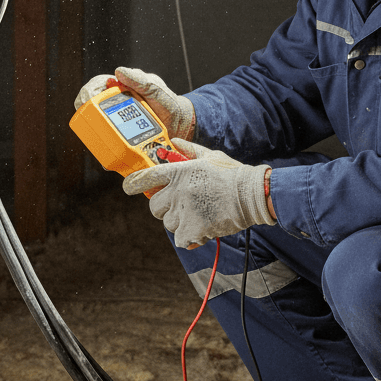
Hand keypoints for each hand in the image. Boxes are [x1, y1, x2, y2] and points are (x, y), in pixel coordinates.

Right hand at [74, 66, 195, 140]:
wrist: (180, 125)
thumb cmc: (168, 103)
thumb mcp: (156, 89)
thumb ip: (140, 80)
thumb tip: (119, 71)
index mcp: (121, 89)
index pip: (96, 86)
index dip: (88, 91)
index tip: (87, 98)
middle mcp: (115, 105)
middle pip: (91, 107)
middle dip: (86, 112)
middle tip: (91, 120)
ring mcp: (117, 122)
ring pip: (96, 127)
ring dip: (94, 133)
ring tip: (98, 140)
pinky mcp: (122, 139)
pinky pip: (108, 145)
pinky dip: (106, 151)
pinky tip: (108, 155)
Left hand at [123, 139, 273, 248]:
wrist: (251, 194)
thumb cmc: (232, 174)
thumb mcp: (210, 156)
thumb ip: (189, 151)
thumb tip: (175, 141)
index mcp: (179, 171)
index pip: (145, 178)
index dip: (133, 184)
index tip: (129, 188)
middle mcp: (177, 191)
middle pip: (154, 207)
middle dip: (166, 209)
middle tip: (183, 207)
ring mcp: (183, 210)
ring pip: (169, 224)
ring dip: (181, 223)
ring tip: (200, 216)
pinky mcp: (192, 228)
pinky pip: (181, 239)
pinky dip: (191, 238)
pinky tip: (203, 230)